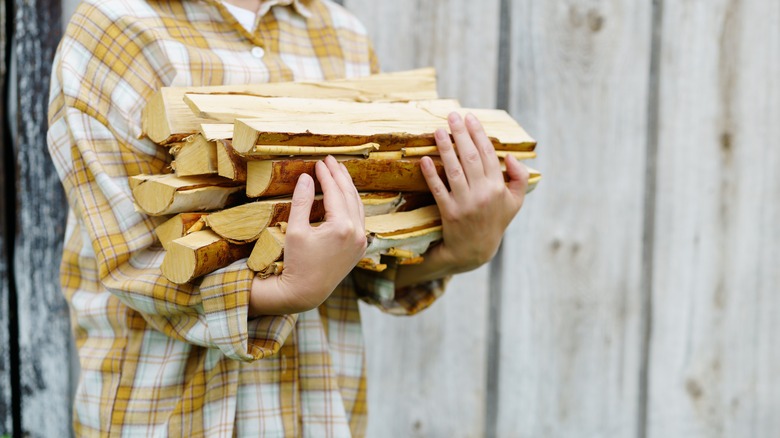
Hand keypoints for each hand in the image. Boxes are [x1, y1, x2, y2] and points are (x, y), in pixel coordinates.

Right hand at [249, 156, 366, 314]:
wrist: (306, 292)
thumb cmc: (297, 262)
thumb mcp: (296, 229)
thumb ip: (302, 201)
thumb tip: (307, 177)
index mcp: (342, 227)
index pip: (336, 192)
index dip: (327, 175)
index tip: (320, 162)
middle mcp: (357, 233)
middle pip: (350, 195)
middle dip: (340, 176)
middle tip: (331, 160)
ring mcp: (361, 241)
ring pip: (358, 206)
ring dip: (348, 188)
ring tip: (339, 172)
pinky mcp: (360, 248)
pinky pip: (359, 219)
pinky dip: (352, 204)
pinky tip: (345, 195)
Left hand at [419, 112, 528, 273]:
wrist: (475, 250)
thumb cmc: (495, 220)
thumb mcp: (516, 201)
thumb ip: (520, 177)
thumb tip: (511, 156)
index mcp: (498, 187)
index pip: (488, 154)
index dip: (478, 134)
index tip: (470, 118)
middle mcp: (483, 194)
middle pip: (470, 157)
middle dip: (461, 134)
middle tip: (453, 116)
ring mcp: (465, 203)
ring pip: (454, 170)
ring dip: (445, 149)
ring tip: (438, 131)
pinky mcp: (449, 213)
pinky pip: (439, 190)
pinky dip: (431, 175)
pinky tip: (425, 160)